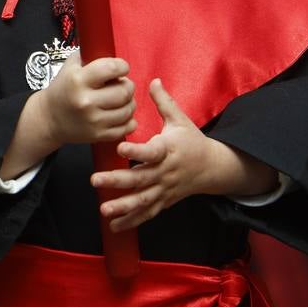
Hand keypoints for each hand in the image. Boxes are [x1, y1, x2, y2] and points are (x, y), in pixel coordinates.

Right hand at [35, 54, 135, 146]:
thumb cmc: (63, 88)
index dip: (122, 66)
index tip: (121, 68)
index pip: (111, 68)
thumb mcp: (70, 66)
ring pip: (128, 109)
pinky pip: (127, 127)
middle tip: (121, 84)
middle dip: (127, 85)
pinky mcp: (98, 135)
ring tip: (120, 99)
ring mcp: (93, 121)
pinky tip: (120, 113)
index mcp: (78, 80)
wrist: (49, 118)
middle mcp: (86, 101)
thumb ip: (90, 55)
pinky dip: (129, 119)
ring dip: (129, 102)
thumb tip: (111, 48)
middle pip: (124, 91)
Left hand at [89, 78, 221, 231]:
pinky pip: (147, 213)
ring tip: (103, 210)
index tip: (119, 146)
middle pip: (140, 179)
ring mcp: (165, 189)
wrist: (212, 167)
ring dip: (122, 207)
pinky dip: (131, 221)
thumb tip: (151, 80)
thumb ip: (163, 101)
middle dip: (117, 181)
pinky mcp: (164, 201)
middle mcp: (165, 172)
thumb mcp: (180, 119)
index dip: (136, 150)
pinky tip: (114, 226)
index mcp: (168, 149)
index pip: (151, 151)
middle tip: (95, 180)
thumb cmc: (192, 140)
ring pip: (143, 201)